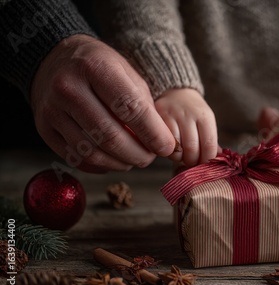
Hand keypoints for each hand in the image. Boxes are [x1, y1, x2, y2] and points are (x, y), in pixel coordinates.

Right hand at [31, 34, 176, 172]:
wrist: (54, 59)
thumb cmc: (99, 67)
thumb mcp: (126, 73)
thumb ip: (145, 105)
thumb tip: (163, 143)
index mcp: (95, 67)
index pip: (130, 108)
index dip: (153, 133)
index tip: (167, 147)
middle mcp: (68, 88)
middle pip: (110, 136)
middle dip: (138, 154)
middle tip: (150, 158)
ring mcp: (52, 110)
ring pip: (92, 152)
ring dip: (120, 163)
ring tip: (134, 159)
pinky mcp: (44, 129)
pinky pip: (76, 158)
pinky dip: (101, 166)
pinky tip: (113, 160)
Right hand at [155, 88, 217, 166]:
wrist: (175, 93)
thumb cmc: (193, 113)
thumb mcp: (206, 122)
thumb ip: (210, 141)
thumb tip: (216, 160)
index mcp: (205, 116)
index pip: (209, 145)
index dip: (207, 160)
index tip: (204, 165)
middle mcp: (188, 115)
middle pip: (192, 149)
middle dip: (193, 161)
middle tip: (192, 162)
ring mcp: (172, 116)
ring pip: (176, 148)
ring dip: (179, 158)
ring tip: (181, 155)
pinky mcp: (157, 118)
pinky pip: (162, 143)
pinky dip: (168, 152)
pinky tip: (171, 149)